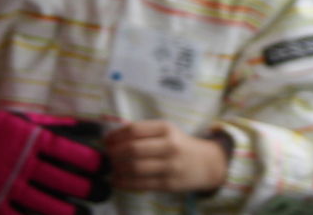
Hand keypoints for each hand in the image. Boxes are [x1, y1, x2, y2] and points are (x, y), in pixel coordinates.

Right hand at [0, 107, 108, 214]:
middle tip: (105, 193)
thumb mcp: (33, 121)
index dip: (93, 162)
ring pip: (45, 205)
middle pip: (63, 181)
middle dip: (89, 189)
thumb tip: (98, 130)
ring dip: (70, 212)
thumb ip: (64, 127)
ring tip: (86, 214)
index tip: (108, 168)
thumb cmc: (2, 127)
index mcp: (33, 140)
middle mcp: (22, 163)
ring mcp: (7, 185)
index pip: (71, 152)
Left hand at [104, 120, 229, 194]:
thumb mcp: (166, 131)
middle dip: (114, 153)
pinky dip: (124, 183)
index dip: (115, 136)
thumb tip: (112, 139)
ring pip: (135, 168)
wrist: (206, 163)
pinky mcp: (168, 184)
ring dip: (117, 169)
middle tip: (108, 156)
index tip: (106, 141)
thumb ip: (143, 132)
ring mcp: (169, 166)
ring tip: (112, 168)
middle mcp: (169, 145)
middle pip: (133, 149)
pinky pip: (140, 184)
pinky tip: (117, 180)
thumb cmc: (180, 144)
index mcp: (166, 128)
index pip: (134, 130)